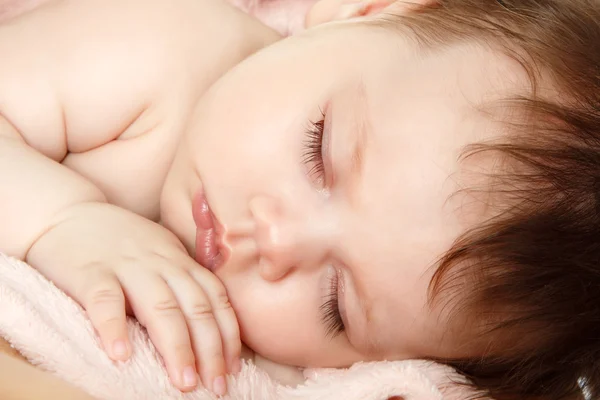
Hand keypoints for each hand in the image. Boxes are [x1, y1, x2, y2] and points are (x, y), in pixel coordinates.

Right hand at [25, 202, 240, 394]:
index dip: (228, 334)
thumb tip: (207, 326)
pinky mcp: (89, 272)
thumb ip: (182, 279)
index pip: (215, 298)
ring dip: (176, 346)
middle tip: (215, 387)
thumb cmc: (119, 242)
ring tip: (184, 382)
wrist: (66, 214)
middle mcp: (160, 262)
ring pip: (159, 306)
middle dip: (210, 349)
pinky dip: (114, 328)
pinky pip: (104, 300)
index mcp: (179, 260)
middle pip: (194, 307)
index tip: (233, 368)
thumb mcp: (161, 252)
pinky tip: (121, 356)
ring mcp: (126, 266)